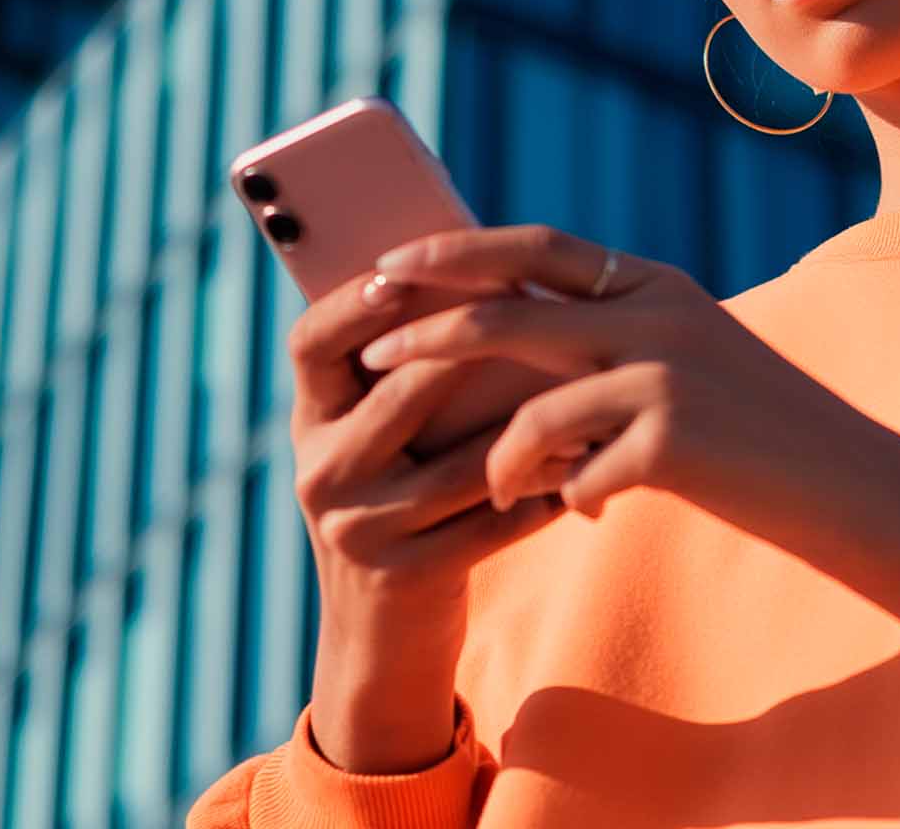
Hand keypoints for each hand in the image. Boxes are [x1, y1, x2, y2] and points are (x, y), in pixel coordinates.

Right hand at [280, 261, 567, 770]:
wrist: (382, 634)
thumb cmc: (399, 504)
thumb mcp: (377, 443)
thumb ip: (403, 374)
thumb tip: (479, 268)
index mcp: (312, 423)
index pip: (309, 343)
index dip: (351, 302)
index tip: (402, 266)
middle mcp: (322, 473)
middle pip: (399, 394)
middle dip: (472, 351)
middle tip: (534, 307)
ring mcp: (360, 530)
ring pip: (460, 461)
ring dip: (532, 426)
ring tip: (590, 386)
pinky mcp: (407, 578)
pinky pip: (492, 521)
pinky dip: (545, 490)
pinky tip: (588, 466)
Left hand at [357, 224, 899, 635]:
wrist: (858, 488)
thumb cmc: (764, 437)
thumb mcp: (693, 366)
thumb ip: (614, 349)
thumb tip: (518, 360)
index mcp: (658, 284)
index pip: (538, 248)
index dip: (459, 252)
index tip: (392, 264)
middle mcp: (659, 313)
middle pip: (513, 308)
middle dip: (431, 326)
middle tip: (372, 345)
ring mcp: (669, 374)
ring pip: (534, 404)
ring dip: (499, 454)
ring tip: (489, 485)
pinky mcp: (678, 440)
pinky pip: (576, 473)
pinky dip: (570, 499)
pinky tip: (591, 516)